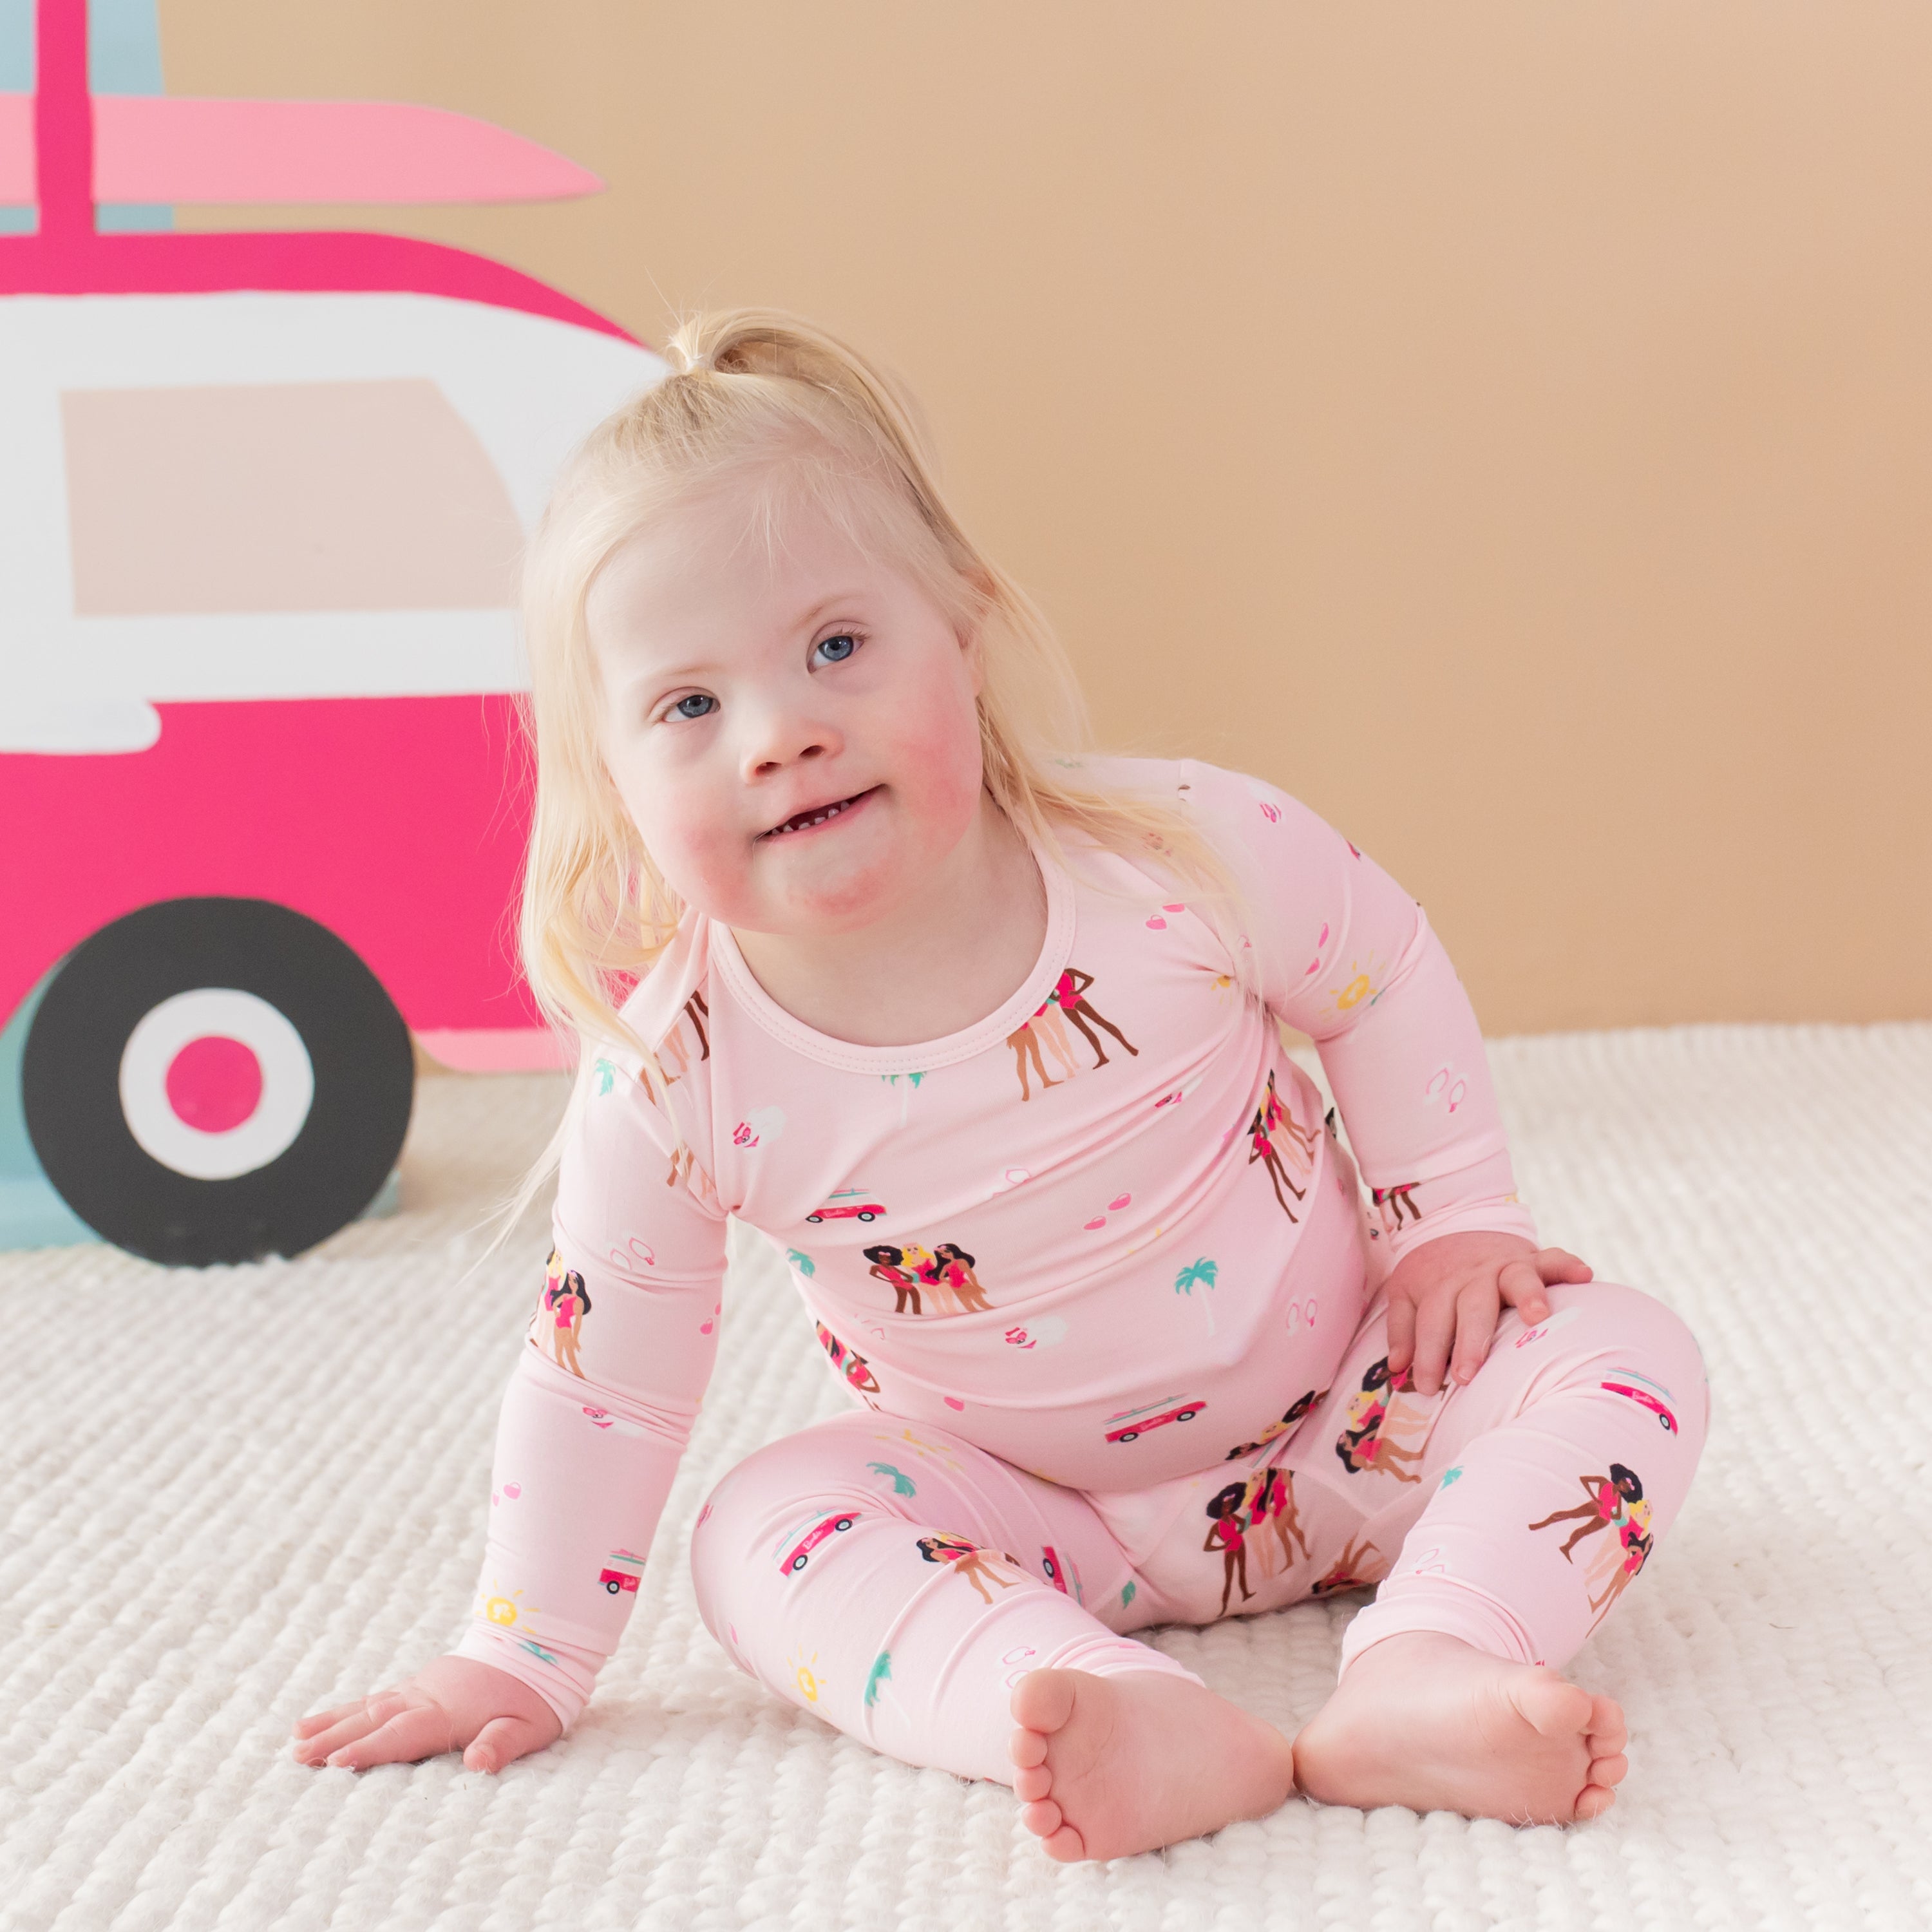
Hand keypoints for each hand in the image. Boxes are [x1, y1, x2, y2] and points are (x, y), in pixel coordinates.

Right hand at [290, 1654, 562, 1773]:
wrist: (540, 1644)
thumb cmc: (536, 1695)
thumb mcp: (531, 1726)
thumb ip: (503, 1744)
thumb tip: (478, 1764)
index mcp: (450, 1712)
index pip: (404, 1734)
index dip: (370, 1750)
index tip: (335, 1763)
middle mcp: (427, 1697)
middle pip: (375, 1719)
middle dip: (335, 1739)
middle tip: (297, 1756)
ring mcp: (421, 1688)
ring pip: (370, 1705)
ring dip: (334, 1723)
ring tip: (296, 1739)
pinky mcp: (421, 1684)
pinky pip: (378, 1696)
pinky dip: (350, 1708)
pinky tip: (326, 1719)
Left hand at [1381, 1230, 1592, 1396]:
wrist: (1452, 1221)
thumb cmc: (1433, 1274)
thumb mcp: (1406, 1292)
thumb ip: (1402, 1328)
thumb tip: (1398, 1367)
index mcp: (1439, 1285)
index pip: (1430, 1322)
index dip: (1427, 1354)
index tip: (1426, 1387)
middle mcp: (1473, 1275)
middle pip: (1472, 1307)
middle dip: (1469, 1341)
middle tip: (1466, 1374)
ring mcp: (1505, 1264)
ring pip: (1515, 1280)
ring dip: (1528, 1295)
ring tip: (1538, 1317)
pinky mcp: (1532, 1257)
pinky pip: (1553, 1259)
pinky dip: (1568, 1265)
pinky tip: (1584, 1276)